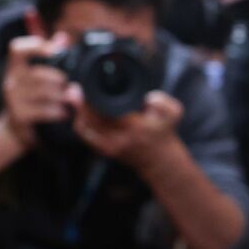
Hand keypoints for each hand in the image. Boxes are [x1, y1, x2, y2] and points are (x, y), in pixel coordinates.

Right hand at [0, 32, 70, 147]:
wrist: (14, 130)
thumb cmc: (30, 98)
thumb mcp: (36, 76)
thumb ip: (49, 54)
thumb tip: (63, 37)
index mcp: (15, 67)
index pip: (17, 49)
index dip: (35, 46)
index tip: (55, 51)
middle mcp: (10, 81)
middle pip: (40, 73)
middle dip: (60, 80)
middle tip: (71, 86)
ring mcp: (13, 100)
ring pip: (45, 92)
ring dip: (63, 96)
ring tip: (72, 98)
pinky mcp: (19, 116)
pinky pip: (45, 110)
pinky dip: (60, 111)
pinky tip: (65, 112)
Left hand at [67, 88, 183, 168]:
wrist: (160, 160)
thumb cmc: (164, 133)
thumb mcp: (174, 113)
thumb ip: (163, 102)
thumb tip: (148, 98)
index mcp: (136, 128)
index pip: (106, 114)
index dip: (90, 101)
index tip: (85, 87)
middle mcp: (120, 139)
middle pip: (90, 121)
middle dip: (79, 104)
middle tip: (74, 90)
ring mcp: (110, 147)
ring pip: (85, 129)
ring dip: (78, 113)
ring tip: (76, 98)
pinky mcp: (105, 150)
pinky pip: (87, 136)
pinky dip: (81, 123)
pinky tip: (80, 112)